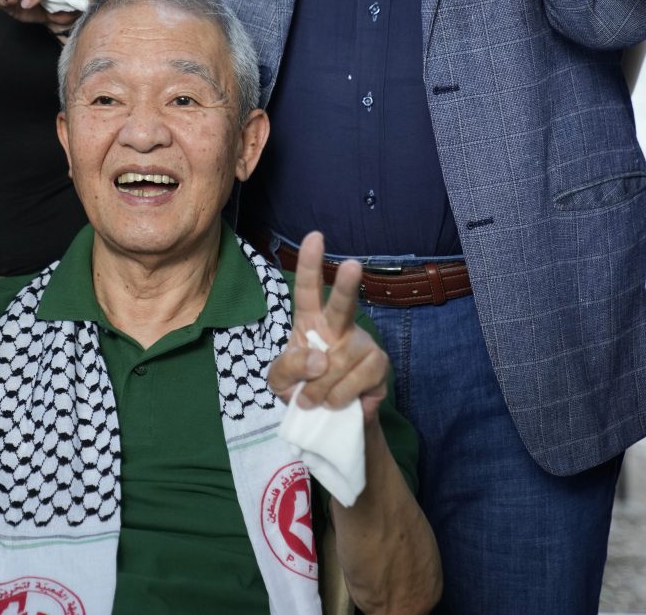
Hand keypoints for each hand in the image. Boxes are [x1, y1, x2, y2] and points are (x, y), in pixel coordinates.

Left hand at [268, 232, 388, 423]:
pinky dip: (340, 398)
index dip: (310, 264)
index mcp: (310, 322)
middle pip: (343, 304)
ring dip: (323, 388)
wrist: (329, 421)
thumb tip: (320, 359)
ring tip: (317, 401)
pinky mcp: (379, 368)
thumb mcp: (279, 381)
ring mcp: (362, 345)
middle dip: (346, 285)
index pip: (308, 289)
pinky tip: (341, 403)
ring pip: (341, 362)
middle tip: (352, 265)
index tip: (315, 237)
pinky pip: (357, 382)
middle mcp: (340, 327)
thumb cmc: (302, 389)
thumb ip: (288, 367)